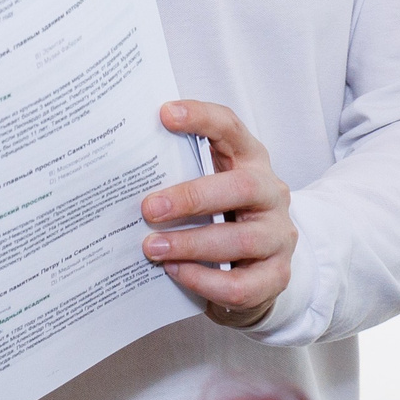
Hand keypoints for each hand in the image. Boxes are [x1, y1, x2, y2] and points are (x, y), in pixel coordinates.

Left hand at [138, 101, 297, 327]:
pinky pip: (240, 284)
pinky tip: (175, 272)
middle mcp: (272, 194)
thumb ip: (179, 171)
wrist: (258, 265)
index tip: (164, 114)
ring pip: (240, 240)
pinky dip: (204, 280)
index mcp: (250, 160)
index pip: (231, 128)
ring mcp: (279, 237)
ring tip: (152, 248)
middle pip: (241, 188)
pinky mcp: (276, 276)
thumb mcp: (208, 185)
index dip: (201, 118)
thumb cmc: (222, 215)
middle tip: (148, 208)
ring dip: (190, 244)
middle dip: (192, 198)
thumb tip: (120, 167)